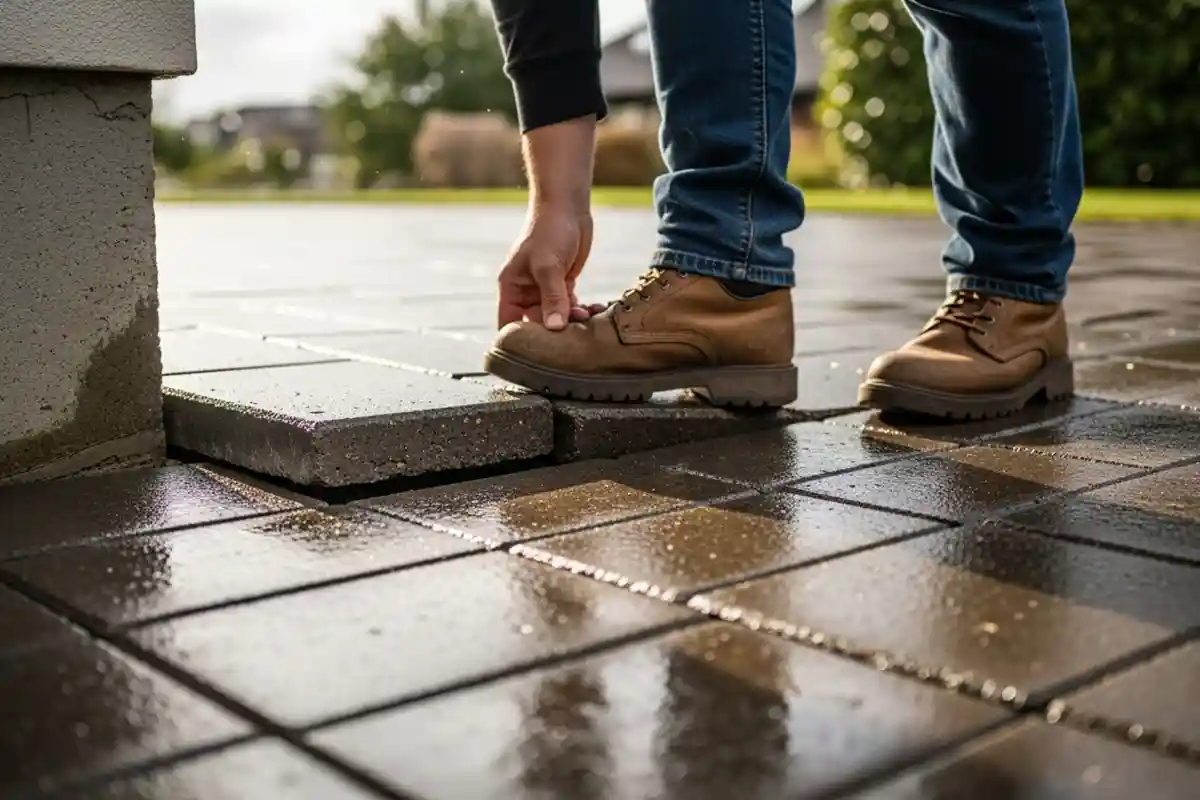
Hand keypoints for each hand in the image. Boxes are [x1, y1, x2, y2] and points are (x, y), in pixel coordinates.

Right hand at [497, 204, 600, 330]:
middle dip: (555, 331)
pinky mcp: (563, 285)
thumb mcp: (548, 266)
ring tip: (588, 317)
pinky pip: (570, 307)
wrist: (567, 207)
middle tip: (574, 333)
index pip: (508, 324)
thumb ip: (552, 298)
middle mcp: (526, 292)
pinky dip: (582, 311)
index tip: (539, 354)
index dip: (519, 341)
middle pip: (537, 325)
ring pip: (556, 318)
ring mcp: (545, 289)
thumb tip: (555, 328)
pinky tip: (596, 310)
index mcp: (512, 288)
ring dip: (572, 321)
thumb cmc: (549, 230)